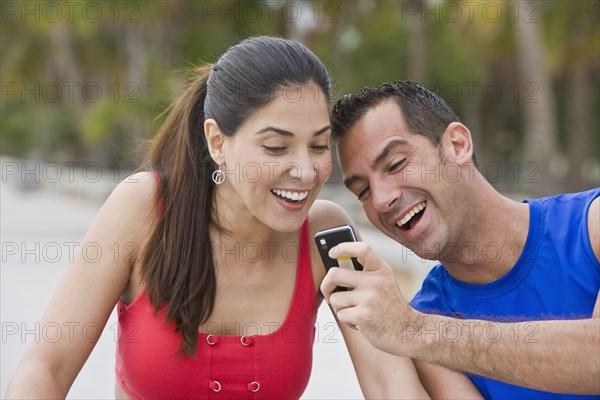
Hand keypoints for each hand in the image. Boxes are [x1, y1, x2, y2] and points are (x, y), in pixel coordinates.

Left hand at [320, 242, 420, 356]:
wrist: (407, 332)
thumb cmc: (390, 308)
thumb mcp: (384, 283)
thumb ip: (365, 273)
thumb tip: (336, 270)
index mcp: (381, 270)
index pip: (362, 250)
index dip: (343, 247)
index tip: (332, 252)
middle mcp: (376, 281)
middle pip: (335, 274)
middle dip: (326, 285)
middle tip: (329, 291)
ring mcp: (369, 298)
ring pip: (335, 298)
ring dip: (340, 308)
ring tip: (355, 311)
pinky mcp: (363, 315)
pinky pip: (341, 314)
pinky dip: (347, 320)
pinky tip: (360, 321)